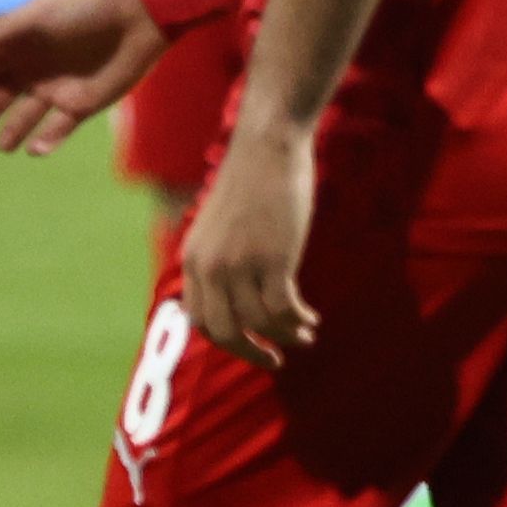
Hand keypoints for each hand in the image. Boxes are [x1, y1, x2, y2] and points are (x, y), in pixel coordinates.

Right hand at [0, 0, 171, 155]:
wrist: (138, 18)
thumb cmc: (85, 9)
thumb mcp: (39, 16)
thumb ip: (1, 33)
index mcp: (18, 45)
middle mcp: (34, 68)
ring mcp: (57, 88)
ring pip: (25, 116)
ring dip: (11, 132)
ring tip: (2, 146)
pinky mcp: (83, 104)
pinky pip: (58, 129)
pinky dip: (46, 141)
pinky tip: (35, 149)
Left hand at [181, 119, 319, 368]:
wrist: (269, 146)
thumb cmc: (252, 181)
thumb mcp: (220, 224)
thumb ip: (219, 258)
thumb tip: (233, 295)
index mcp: (193, 259)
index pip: (200, 320)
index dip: (226, 340)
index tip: (250, 346)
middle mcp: (210, 267)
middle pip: (224, 332)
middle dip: (251, 353)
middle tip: (276, 360)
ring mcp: (240, 264)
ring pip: (260, 324)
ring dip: (286, 337)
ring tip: (307, 336)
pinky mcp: (273, 259)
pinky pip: (284, 310)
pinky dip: (299, 322)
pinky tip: (312, 320)